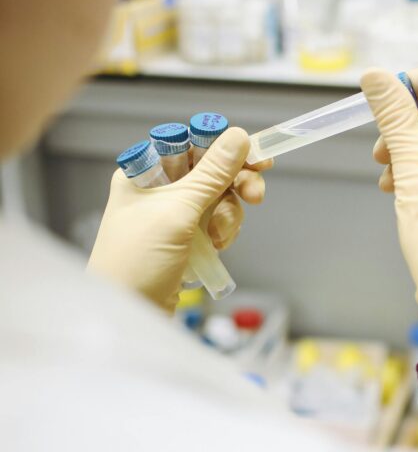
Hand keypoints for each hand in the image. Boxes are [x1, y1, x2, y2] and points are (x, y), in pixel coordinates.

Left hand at [89, 128, 272, 312]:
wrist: (128, 315)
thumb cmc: (137, 261)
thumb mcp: (178, 212)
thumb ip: (211, 174)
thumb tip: (239, 136)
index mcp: (144, 172)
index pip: (191, 144)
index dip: (223, 148)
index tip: (255, 156)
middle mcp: (158, 189)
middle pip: (210, 170)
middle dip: (235, 183)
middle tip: (256, 195)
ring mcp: (172, 215)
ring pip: (219, 197)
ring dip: (229, 214)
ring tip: (221, 237)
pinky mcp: (185, 238)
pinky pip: (217, 221)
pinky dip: (224, 231)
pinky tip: (217, 246)